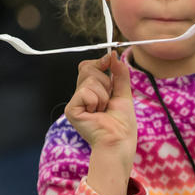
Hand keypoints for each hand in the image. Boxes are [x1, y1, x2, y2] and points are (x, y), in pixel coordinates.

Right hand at [65, 51, 136, 194]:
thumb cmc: (122, 122)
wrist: (119, 140)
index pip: (88, 66)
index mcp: (91, 91)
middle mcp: (81, 95)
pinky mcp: (71, 109)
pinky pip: (86, 92)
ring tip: (103, 110)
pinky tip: (96, 114)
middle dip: (105, 81)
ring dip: (104, 95)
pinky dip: (97, 101)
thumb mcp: (123, 92)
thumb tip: (113, 54)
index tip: (109, 61)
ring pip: (90, 80)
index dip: (99, 62)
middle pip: (87, 69)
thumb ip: (119, 73)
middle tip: (108, 100)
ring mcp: (75, 102)